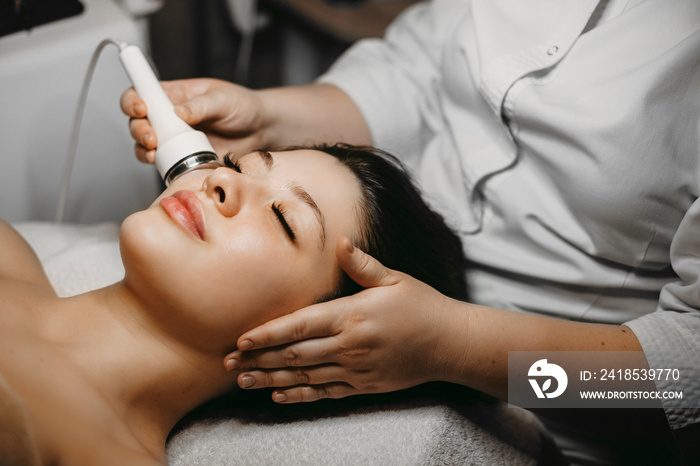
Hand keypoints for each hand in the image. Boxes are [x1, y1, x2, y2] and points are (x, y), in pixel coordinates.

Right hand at [120, 78, 266, 162]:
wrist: (261, 131)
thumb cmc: (242, 107)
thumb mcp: (223, 100)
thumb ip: (200, 105)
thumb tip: (179, 112)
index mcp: (175, 94)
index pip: (142, 92)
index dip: (133, 100)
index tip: (141, 109)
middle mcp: (169, 116)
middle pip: (138, 121)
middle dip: (139, 129)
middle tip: (152, 137)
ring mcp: (175, 138)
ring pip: (145, 144)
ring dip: (144, 149)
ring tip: (155, 152)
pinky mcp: (183, 157)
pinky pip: (163, 162)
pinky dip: (159, 164)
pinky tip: (164, 164)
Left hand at [224, 237, 464, 402]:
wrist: (449, 343)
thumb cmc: (422, 306)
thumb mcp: (394, 279)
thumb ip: (362, 265)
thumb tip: (341, 242)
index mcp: (352, 316)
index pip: (300, 326)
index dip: (267, 334)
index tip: (241, 339)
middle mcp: (349, 346)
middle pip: (294, 354)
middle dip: (258, 358)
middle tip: (228, 364)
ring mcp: (355, 369)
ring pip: (304, 376)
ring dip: (270, 379)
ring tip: (244, 381)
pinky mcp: (363, 386)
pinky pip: (325, 393)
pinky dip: (300, 394)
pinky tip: (279, 395)